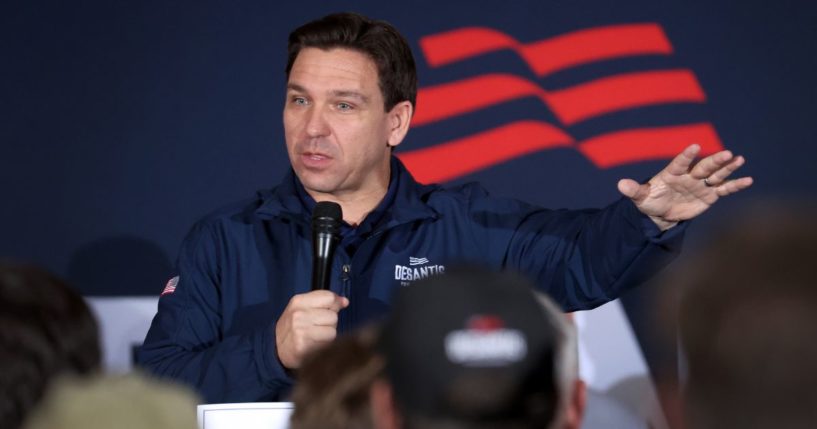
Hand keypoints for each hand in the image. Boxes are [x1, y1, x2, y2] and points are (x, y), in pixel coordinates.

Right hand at [275, 290, 348, 368]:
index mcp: (298, 301)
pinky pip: (328, 342)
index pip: (329, 297)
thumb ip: (323, 302)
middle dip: (330, 322)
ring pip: (332, 330)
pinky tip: (315, 344)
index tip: (333, 309)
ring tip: (316, 336)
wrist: (276, 349)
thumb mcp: (302, 308)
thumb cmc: (293, 327)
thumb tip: (345, 301)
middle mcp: (298, 314)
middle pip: (333, 315)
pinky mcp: (304, 346)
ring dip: (328, 335)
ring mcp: (300, 330)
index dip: (335, 304)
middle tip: (318, 327)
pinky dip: (325, 344)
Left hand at [617, 144, 752, 229]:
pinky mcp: (710, 195)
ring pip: (716, 174)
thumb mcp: (640, 198)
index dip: (686, 156)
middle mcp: (689, 176)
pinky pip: (724, 189)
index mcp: (672, 173)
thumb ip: (633, 190)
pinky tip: (749, 180)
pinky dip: (736, 185)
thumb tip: (620, 184)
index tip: (694, 146)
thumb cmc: (650, 201)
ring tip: (740, 159)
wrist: (661, 213)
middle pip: (703, 167)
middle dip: (715, 161)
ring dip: (728, 168)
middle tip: (727, 153)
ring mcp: (701, 184)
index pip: (680, 162)